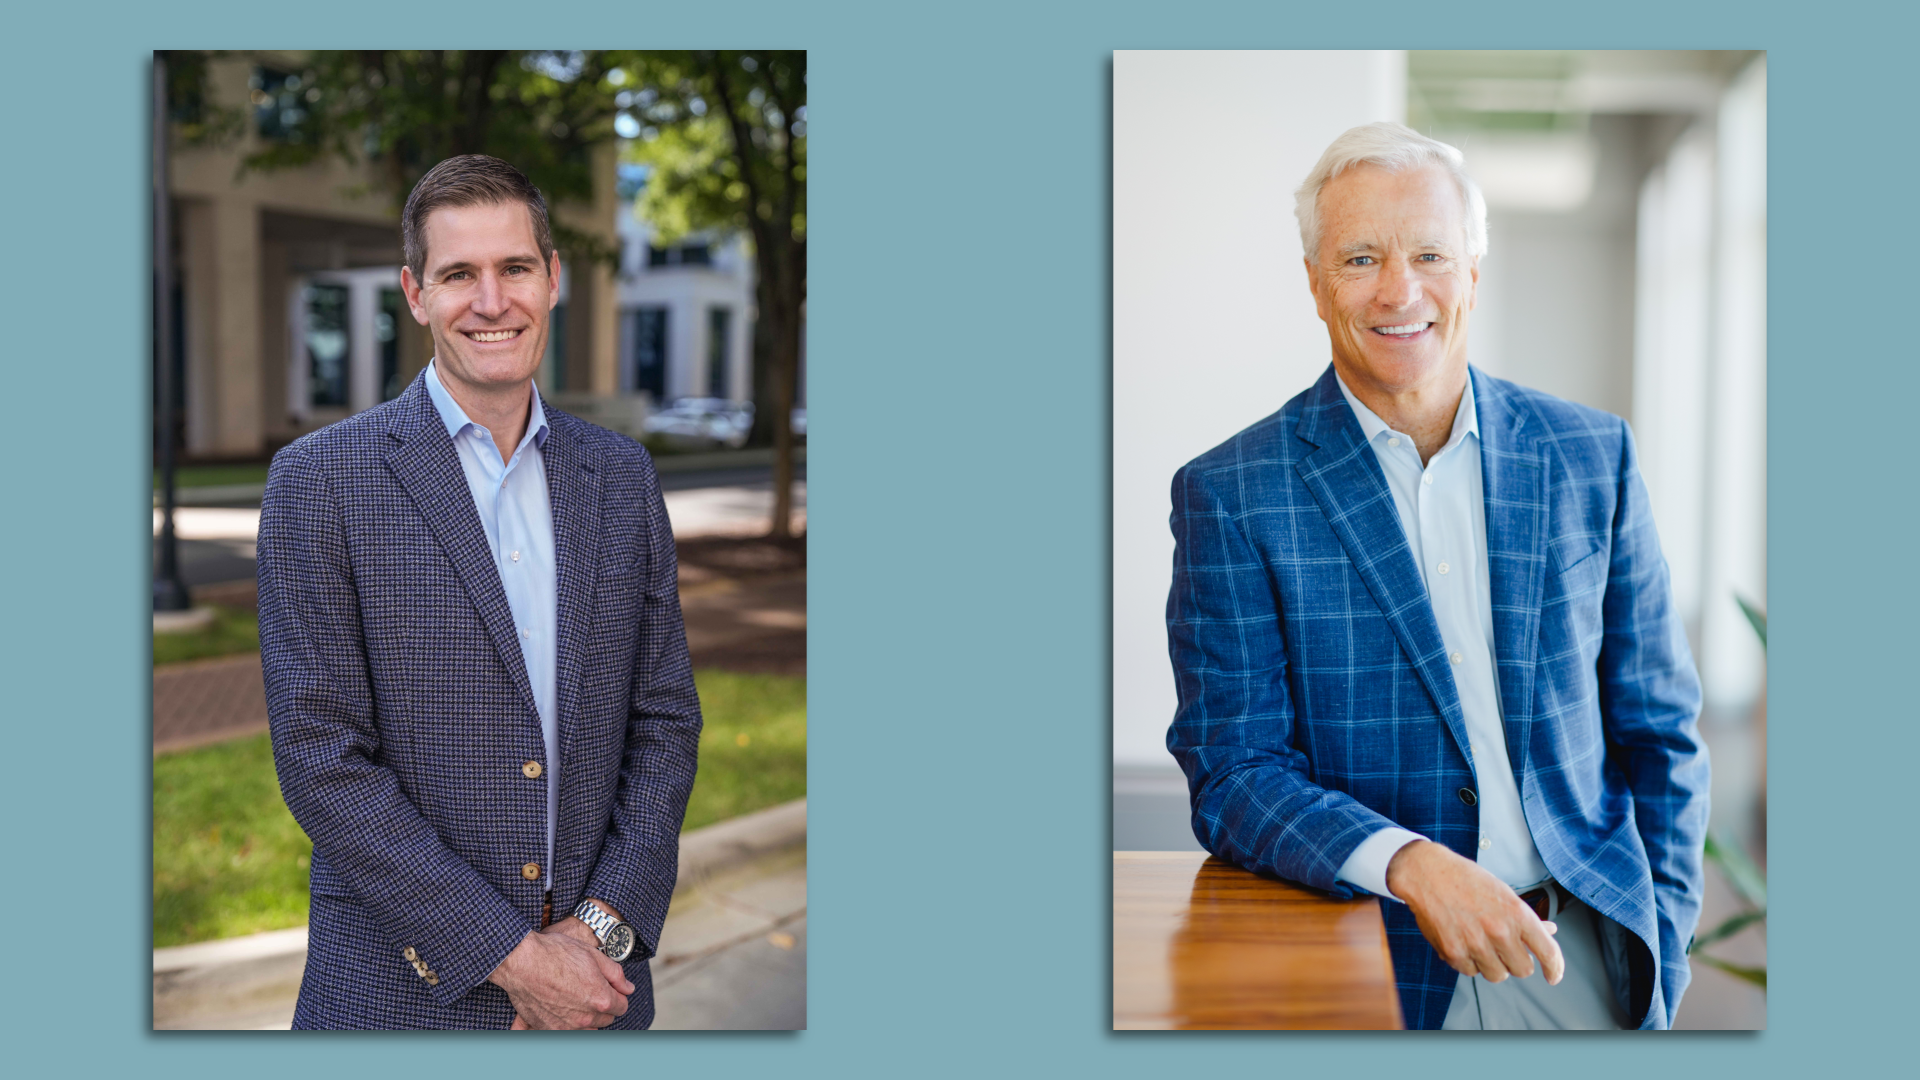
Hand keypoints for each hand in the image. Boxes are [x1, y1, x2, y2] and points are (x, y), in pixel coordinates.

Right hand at [489, 927, 633, 1029]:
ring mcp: (565, 1026)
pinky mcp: (547, 1029)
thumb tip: (628, 988)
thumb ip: (616, 975)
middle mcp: (585, 1018)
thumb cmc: (556, 953)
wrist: (522, 960)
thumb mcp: (594, 955)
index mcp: (601, 1000)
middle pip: (605, 1020)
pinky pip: (566, 1033)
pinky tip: (562, 1009)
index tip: (609, 987)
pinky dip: (567, 1024)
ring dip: (587, 1018)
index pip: (622, 1007)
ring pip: (587, 1029)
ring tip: (577, 999)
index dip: (618, 994)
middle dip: (603, 1006)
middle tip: (591, 989)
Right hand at [1385, 839, 1564, 984]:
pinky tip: (1462, 942)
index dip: (1555, 968)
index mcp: (1517, 913)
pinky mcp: (1454, 953)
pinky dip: (1469, 962)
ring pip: (1497, 975)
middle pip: (1523, 970)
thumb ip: (1526, 918)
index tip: (1553, 975)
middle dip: (1516, 962)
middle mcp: (1500, 931)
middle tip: (1505, 948)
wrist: (1427, 873)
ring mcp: (1476, 944)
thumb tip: (1550, 931)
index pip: (1548, 951)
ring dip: (1492, 964)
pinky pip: (1471, 972)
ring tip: (1480, 942)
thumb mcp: (1504, 894)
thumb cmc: (1467, 880)